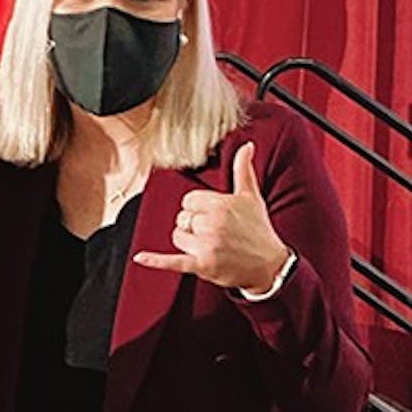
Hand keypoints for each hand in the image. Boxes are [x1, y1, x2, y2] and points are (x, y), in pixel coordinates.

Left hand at [133, 143, 290, 291]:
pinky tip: (140, 257)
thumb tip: (246, 146)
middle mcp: (213, 223)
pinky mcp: (202, 265)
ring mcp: (207, 245)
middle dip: (195, 226)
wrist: (270, 266)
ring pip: (177, 236)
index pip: (188, 201)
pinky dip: (155, 260)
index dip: (199, 209)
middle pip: (182, 218)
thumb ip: (243, 169)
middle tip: (217, 233)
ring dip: (189, 243)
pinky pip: (173, 261)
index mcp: (220, 204)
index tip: (215, 216)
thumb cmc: (258, 230)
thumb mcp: (251, 197)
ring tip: (212, 246)